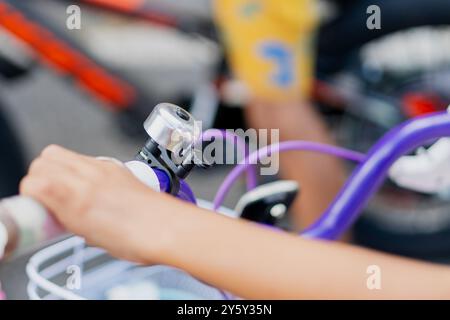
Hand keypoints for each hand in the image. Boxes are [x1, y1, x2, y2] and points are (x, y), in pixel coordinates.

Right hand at [20, 145, 176, 263]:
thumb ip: (68, 218)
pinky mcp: (115, 165)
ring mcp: (103, 167)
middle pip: (45, 159)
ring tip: (69, 189)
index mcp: (77, 198)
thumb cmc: (136, 238)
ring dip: (58, 169)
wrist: (167, 227)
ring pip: (62, 153)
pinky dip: (79, 168)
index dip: (31, 194)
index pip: (34, 181)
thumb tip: (58, 212)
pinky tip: (90, 186)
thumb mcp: (90, 236)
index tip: (39, 205)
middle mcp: (88, 176)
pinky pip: (86, 158)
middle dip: (41, 176)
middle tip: (50, 195)